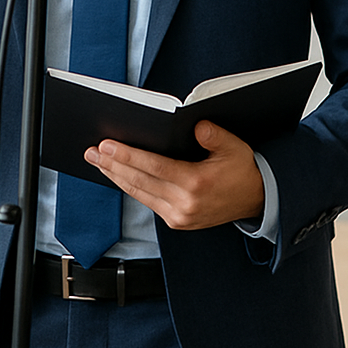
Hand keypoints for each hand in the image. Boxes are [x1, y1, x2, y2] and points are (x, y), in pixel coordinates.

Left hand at [84, 121, 265, 230]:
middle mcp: (185, 204)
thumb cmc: (242, 170)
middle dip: (112, 165)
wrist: (256, 200)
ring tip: (97, 162)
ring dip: (116, 176)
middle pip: (139, 181)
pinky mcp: (177, 222)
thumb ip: (213, 135)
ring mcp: (180, 216)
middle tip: (91, 151)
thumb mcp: (234, 146)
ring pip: (139, 193)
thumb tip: (194, 125)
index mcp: (196, 184)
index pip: (153, 167)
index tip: (106, 145)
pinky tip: (118, 175)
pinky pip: (148, 201)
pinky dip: (130, 187)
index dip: (127, 156)